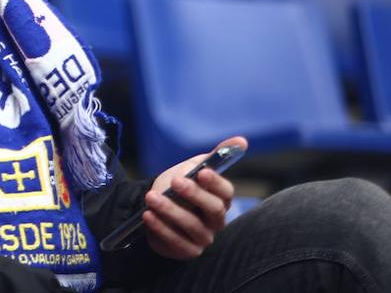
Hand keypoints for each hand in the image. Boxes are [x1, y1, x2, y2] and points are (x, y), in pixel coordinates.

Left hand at [142, 136, 244, 259]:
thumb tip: (242, 140)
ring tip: (152, 197)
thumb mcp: (192, 166)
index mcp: (220, 199)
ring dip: (171, 211)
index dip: (216, 183)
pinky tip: (148, 215)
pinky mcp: (186, 250)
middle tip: (175, 181)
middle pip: (214, 210)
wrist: (152, 203)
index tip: (201, 172)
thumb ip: (215, 155)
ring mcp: (203, 238)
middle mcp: (215, 221)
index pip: (227, 193)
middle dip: (194, 195)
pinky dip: (161, 229)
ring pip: (193, 226)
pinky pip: (177, 243)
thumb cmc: (177, 185)